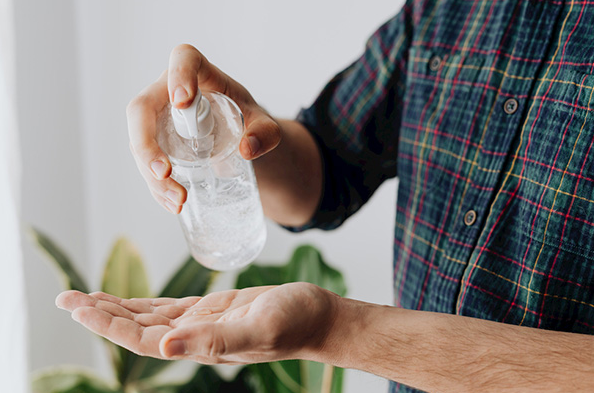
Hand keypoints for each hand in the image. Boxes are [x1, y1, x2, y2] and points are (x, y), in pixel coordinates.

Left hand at [55, 282, 338, 364]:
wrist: (317, 317)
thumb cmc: (295, 322)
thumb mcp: (259, 328)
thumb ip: (214, 341)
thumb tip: (165, 347)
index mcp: (200, 344)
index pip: (142, 337)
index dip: (108, 324)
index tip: (78, 305)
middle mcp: (194, 338)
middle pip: (136, 328)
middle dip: (100, 314)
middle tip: (66, 297)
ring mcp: (201, 324)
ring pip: (148, 318)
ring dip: (117, 308)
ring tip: (85, 297)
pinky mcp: (212, 310)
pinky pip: (169, 309)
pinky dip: (144, 303)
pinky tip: (128, 301)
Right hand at [126, 44, 280, 213]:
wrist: (240, 139)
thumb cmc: (247, 120)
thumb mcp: (264, 125)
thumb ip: (266, 133)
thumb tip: (247, 149)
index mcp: (201, 74)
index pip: (184, 60)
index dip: (178, 75)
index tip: (182, 100)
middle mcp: (169, 93)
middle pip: (142, 110)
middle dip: (147, 144)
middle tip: (165, 173)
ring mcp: (158, 120)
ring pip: (139, 143)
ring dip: (152, 176)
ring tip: (179, 201)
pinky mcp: (155, 145)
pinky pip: (146, 164)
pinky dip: (157, 188)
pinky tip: (173, 204)